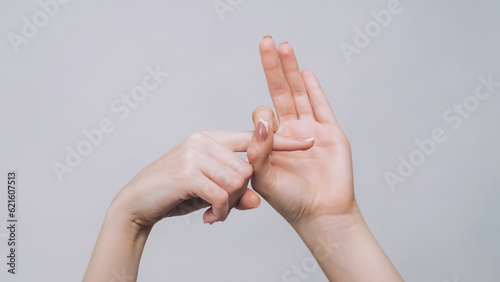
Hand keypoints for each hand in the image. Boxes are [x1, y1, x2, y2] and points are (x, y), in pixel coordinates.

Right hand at [111, 130, 312, 227]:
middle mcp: (204, 141)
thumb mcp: (209, 191)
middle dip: (242, 193)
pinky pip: (222, 194)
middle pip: (248, 167)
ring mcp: (194, 154)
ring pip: (238, 181)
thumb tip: (257, 200)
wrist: (136, 203)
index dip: (280, 142)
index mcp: (211, 139)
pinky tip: (208, 218)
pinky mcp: (187, 172)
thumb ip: (235, 191)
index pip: (253, 138)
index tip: (307, 143)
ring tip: (215, 212)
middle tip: (224, 207)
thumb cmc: (175, 194)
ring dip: (230, 205)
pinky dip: (220, 211)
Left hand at [248, 37, 354, 226]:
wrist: (321, 213)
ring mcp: (310, 130)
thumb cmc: (289, 200)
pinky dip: (314, 89)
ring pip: (300, 93)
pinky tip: (306, 72)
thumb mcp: (263, 176)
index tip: (267, 131)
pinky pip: (321, 106)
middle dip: (272, 68)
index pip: (261, 117)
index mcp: (270, 143)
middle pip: (280, 92)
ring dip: (291, 70)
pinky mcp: (331, 133)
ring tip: (284, 46)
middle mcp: (289, 132)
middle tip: (265, 41)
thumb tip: (261, 119)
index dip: (262, 118)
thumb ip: (258, 149)